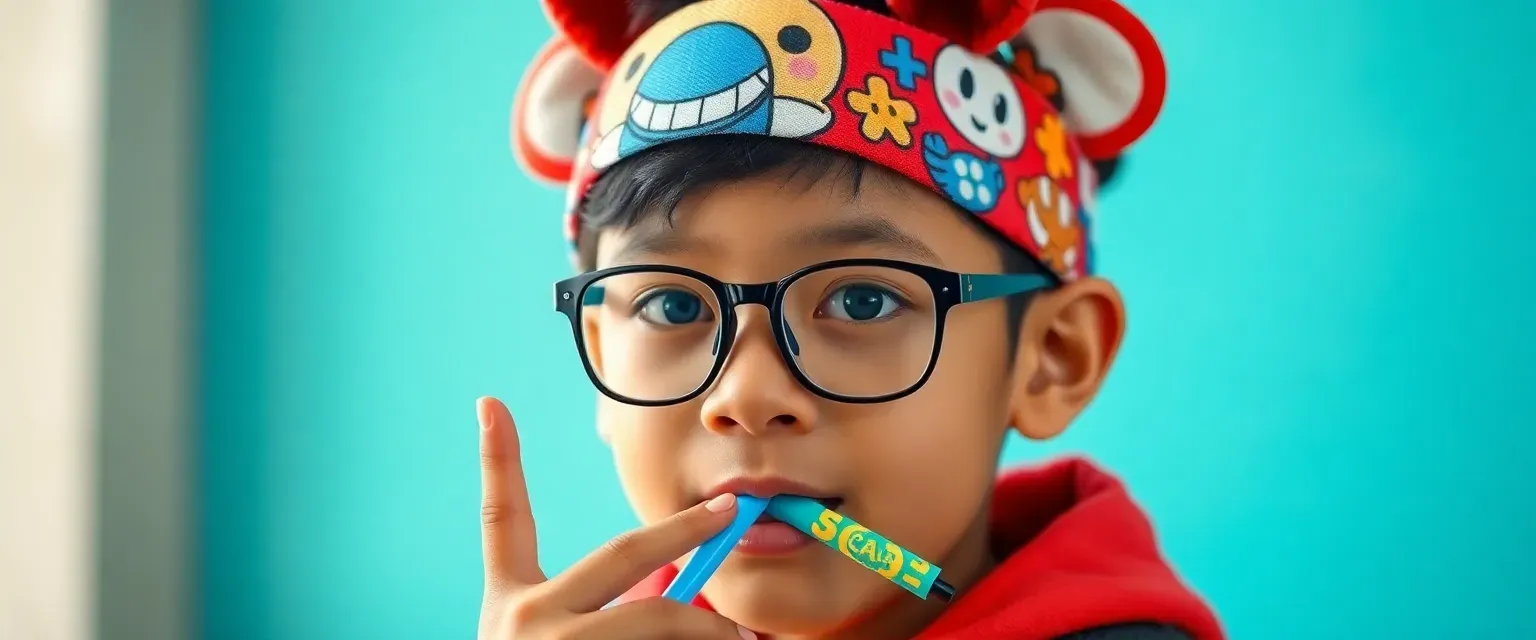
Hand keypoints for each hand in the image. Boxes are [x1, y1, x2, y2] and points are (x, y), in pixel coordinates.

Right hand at [475, 397, 754, 638]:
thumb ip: (581, 614)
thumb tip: (674, 597)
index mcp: (509, 602)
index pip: (503, 519)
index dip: (497, 458)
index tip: (491, 401)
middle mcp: (524, 618)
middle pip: (621, 553)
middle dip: (683, 529)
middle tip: (729, 508)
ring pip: (658, 617)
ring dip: (708, 626)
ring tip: (743, 639)